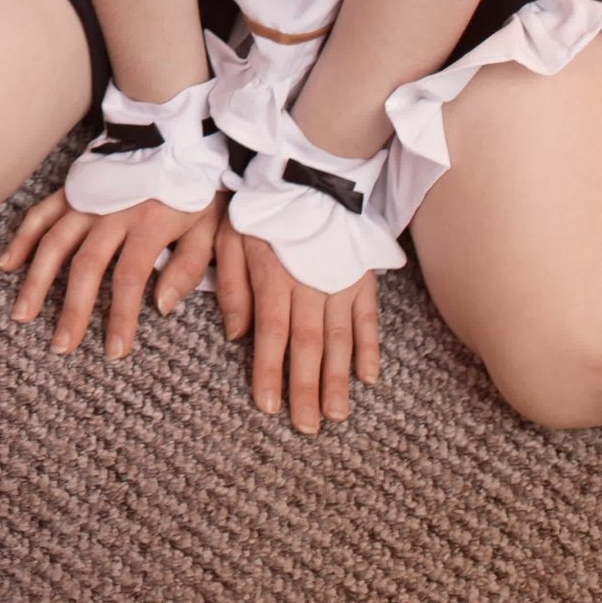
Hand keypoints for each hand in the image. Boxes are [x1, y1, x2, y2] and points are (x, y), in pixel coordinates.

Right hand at [0, 189, 222, 358]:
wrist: (176, 134)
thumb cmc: (195, 188)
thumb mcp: (209, 227)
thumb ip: (189, 267)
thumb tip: (162, 306)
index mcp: (149, 223)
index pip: (129, 277)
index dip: (120, 316)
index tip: (114, 350)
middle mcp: (112, 213)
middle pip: (85, 265)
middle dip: (71, 309)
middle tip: (61, 346)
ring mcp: (87, 199)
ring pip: (55, 242)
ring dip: (37, 280)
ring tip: (23, 314)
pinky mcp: (72, 189)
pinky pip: (41, 214)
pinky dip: (22, 238)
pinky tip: (7, 264)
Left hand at [213, 214, 381, 433]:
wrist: (310, 175)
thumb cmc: (262, 209)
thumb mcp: (231, 236)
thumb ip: (231, 286)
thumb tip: (235, 334)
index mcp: (274, 278)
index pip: (271, 334)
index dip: (269, 371)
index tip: (268, 406)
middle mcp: (310, 287)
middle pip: (308, 346)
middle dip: (307, 389)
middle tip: (307, 427)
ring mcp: (340, 284)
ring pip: (340, 340)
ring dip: (338, 380)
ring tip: (336, 415)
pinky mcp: (362, 279)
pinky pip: (369, 320)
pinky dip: (370, 349)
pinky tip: (369, 379)